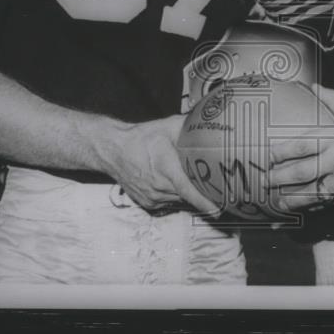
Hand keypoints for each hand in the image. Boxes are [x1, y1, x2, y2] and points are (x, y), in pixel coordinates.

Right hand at [94, 115, 220, 215]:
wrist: (113, 150)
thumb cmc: (140, 138)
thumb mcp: (167, 126)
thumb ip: (189, 127)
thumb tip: (210, 124)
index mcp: (165, 167)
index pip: (188, 189)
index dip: (204, 201)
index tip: (218, 208)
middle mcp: (159, 186)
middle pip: (188, 196)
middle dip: (204, 194)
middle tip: (219, 190)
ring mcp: (153, 197)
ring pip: (180, 200)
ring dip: (189, 193)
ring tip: (196, 181)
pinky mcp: (148, 203)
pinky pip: (169, 203)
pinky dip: (176, 195)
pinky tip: (175, 183)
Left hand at [268, 84, 333, 211]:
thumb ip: (333, 101)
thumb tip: (315, 87)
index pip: (300, 145)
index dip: (281, 152)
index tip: (270, 155)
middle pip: (300, 171)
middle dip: (279, 177)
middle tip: (266, 180)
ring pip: (310, 192)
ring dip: (291, 197)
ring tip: (278, 200)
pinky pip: (326, 202)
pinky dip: (312, 205)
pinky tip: (303, 207)